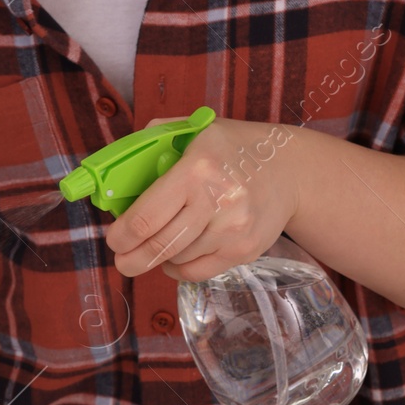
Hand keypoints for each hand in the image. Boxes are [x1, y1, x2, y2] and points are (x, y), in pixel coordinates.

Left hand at [105, 117, 301, 281]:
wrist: (290, 170)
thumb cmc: (233, 150)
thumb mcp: (196, 132)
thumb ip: (153, 143)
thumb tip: (116, 171)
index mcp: (196, 170)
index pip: (144, 218)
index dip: (120, 236)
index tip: (114, 239)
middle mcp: (216, 201)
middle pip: (157, 247)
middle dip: (130, 259)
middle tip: (122, 259)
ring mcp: (232, 230)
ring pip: (176, 261)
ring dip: (159, 258)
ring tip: (159, 244)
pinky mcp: (244, 251)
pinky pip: (196, 273)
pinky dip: (179, 269)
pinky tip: (178, 255)